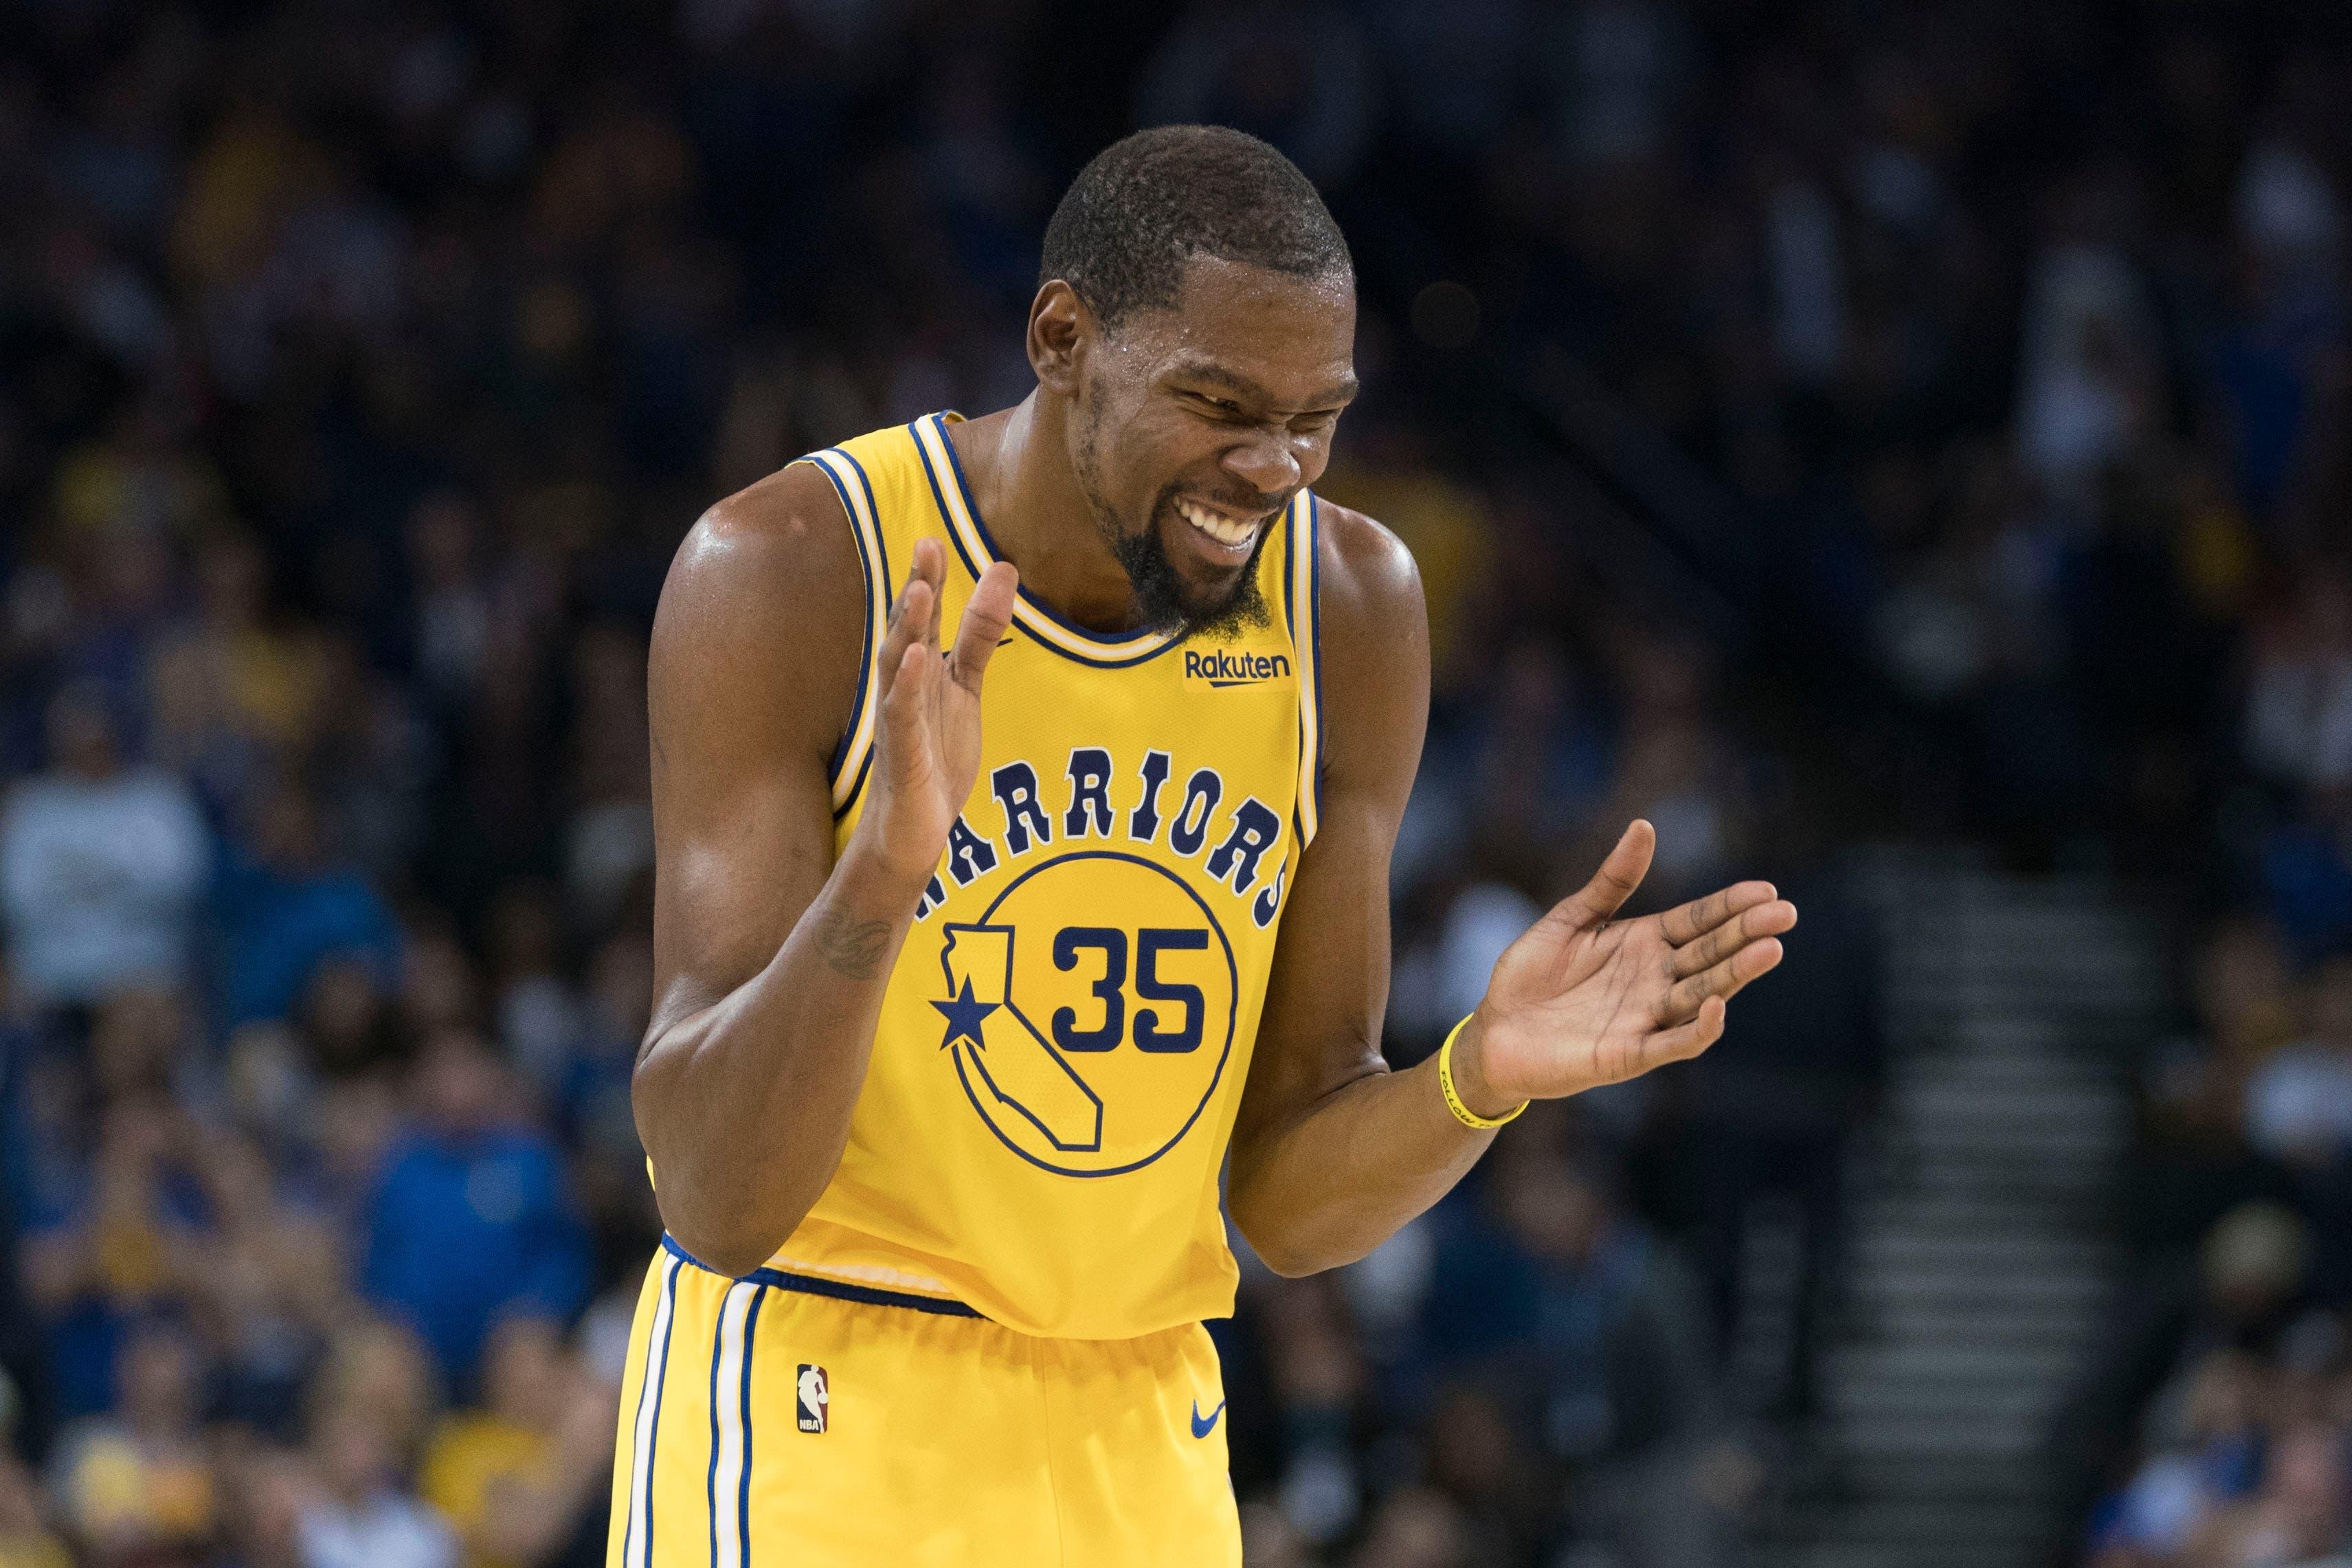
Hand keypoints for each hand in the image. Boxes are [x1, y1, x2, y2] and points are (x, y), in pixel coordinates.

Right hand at [853, 535, 1017, 884]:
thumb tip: (1003, 570)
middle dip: (916, 591)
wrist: (912, 831)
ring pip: (898, 669)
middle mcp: (904, 690)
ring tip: (917, 591)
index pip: (925, 618)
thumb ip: (980, 634)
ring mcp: (899, 722)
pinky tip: (919, 660)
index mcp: (922, 671)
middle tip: (925, 545)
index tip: (932, 539)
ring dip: (907, 630)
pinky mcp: (903, 757)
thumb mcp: (965, 687)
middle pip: (909, 633)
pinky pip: (903, 718)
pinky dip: (908, 688)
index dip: (928, 579)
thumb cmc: (934, 754)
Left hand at [1450, 820, 1794, 1116]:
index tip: (1767, 891)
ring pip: (1702, 994)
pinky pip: (1672, 1043)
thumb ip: (1611, 879)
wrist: (1494, 1031)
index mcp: (1644, 944)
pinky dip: (1698, 1029)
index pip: (1698, 922)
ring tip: (1769, 949)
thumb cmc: (1532, 975)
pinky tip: (1717, 1007)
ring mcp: (1645, 1017)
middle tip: (1786, 914)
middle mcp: (1655, 980)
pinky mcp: (1628, 1053)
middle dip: (1747, 934)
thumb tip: (1645, 826)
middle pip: (1710, 954)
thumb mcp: (1572, 917)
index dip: (1731, 907)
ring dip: (1736, 975)